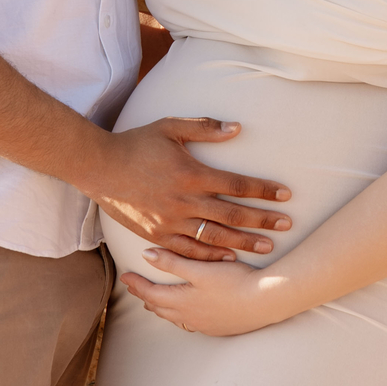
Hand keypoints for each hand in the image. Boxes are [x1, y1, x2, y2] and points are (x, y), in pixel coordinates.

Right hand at [92, 117, 290, 262]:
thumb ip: (205, 127)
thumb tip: (237, 128)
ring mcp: (171, 223)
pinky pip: (189, 251)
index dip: (264, 191)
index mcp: (192, 174)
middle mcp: (185, 201)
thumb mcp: (171, 127)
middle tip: (286, 224)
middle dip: (262, 221)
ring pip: (215, 238)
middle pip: (232, 216)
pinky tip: (229, 258)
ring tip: (267, 247)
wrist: (99, 168)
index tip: (285, 195)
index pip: (237, 185)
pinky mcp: (158, 236)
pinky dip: (211, 256)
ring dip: (243, 243)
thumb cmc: (137, 143)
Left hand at [121, 247, 290, 335]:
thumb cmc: (234, 281)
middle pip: (160, 308)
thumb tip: (146, 255)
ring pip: (176, 318)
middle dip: (146, 297)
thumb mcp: (200, 268)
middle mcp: (190, 317)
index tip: (125, 276)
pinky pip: (192, 323)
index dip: (137, 284)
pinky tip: (187, 312)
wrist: (266, 300)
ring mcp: (205, 325)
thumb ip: (172, 262)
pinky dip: (182, 315)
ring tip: (156, 302)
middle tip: (136, 288)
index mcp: (182, 302)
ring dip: (163, 308)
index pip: (150, 294)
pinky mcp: (220, 327)